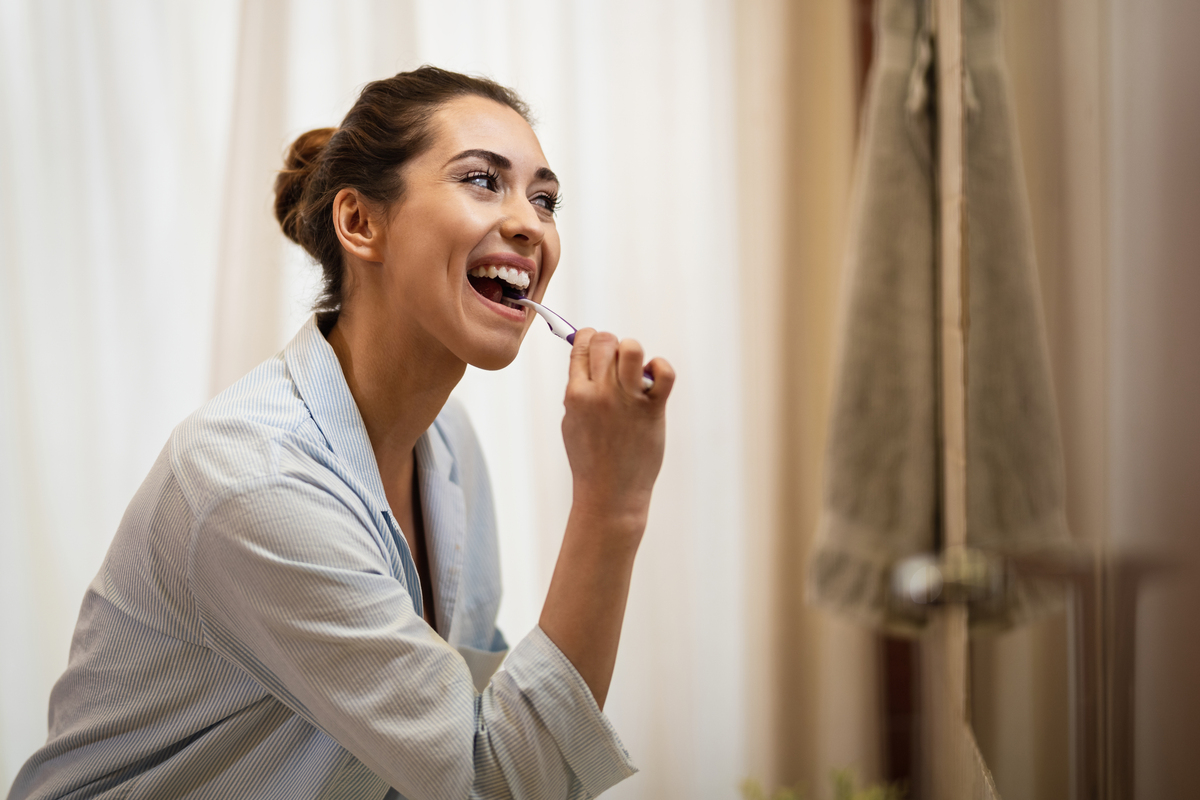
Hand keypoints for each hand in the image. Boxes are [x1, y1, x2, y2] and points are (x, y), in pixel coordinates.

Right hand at [560, 328, 674, 537]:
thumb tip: (586, 360)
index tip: (595, 346)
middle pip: (605, 340)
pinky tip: (654, 378)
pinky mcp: (653, 410)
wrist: (610, 493)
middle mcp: (600, 394)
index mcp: (576, 394)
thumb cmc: (590, 458)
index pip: (581, 345)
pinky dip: (661, 367)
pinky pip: (663, 372)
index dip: (589, 339)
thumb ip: (577, 391)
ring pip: (632, 348)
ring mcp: (627, 401)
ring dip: (633, 352)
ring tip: (634, 370)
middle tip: (616, 363)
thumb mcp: (571, 422)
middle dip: (611, 344)